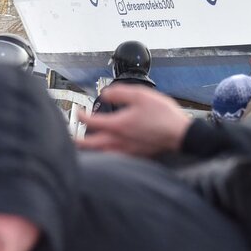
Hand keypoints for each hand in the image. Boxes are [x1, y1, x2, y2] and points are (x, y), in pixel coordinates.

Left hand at [77, 85, 192, 157]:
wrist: (181, 134)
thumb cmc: (163, 115)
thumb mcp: (141, 95)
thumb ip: (119, 93)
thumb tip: (105, 94)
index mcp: (118, 125)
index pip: (90, 121)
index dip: (80, 115)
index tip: (77, 111)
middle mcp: (118, 141)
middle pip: (89, 144)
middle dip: (77, 139)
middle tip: (70, 136)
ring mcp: (126, 151)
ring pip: (100, 154)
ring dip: (89, 149)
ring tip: (83, 144)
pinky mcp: (134, 156)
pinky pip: (113, 158)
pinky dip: (104, 155)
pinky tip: (105, 151)